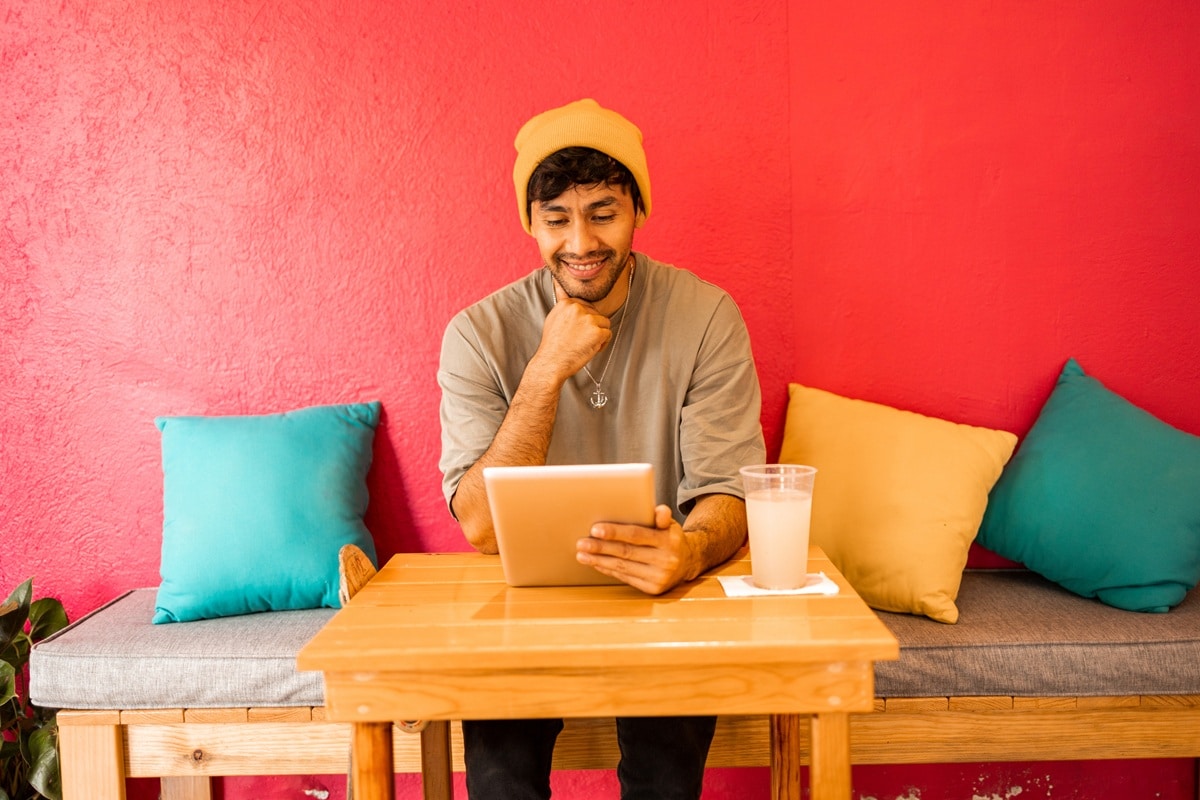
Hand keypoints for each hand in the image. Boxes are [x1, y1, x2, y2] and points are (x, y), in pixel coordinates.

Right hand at [529, 279, 611, 384]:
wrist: (551, 362)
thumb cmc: (552, 344)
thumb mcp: (553, 317)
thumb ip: (562, 303)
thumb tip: (559, 284)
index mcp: (567, 303)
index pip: (587, 306)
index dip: (584, 321)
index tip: (575, 331)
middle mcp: (578, 308)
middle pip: (597, 314)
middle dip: (592, 328)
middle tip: (579, 340)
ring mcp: (589, 319)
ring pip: (604, 323)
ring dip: (598, 335)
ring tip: (584, 344)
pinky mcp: (597, 332)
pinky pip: (608, 334)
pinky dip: (602, 344)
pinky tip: (589, 349)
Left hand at [575, 505, 700, 594]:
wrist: (688, 562)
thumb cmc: (670, 538)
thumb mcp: (670, 524)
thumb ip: (662, 516)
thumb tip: (659, 510)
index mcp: (668, 540)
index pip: (637, 535)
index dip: (615, 532)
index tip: (595, 529)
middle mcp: (666, 560)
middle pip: (626, 552)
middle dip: (601, 548)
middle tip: (581, 543)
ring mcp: (659, 577)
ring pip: (623, 567)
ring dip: (599, 561)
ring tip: (582, 554)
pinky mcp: (653, 589)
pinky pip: (625, 578)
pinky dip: (608, 570)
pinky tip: (596, 563)